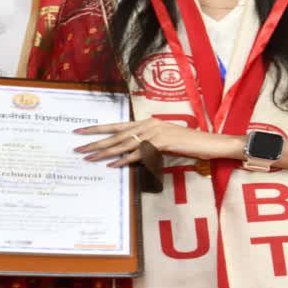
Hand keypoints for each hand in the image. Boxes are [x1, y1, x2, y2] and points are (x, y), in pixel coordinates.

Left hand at [74, 118, 243, 165]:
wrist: (209, 143)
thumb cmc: (186, 143)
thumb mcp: (162, 140)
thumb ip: (145, 143)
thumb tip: (128, 152)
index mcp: (146, 122)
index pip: (116, 125)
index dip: (97, 129)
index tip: (81, 132)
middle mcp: (147, 125)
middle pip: (115, 135)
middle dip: (94, 141)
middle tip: (78, 147)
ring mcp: (154, 133)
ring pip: (123, 144)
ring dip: (104, 151)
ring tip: (88, 156)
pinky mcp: (161, 144)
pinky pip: (138, 154)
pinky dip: (124, 160)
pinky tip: (112, 164)